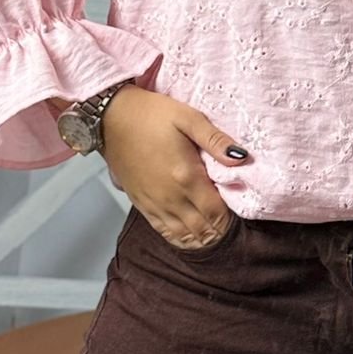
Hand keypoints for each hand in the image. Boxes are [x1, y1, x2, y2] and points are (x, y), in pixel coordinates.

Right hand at [99, 87, 249, 247]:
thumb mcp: (188, 118)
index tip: (239, 212)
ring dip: (201, 239)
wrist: (111, 117)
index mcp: (186, 176)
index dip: (230, 218)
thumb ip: (215, 140)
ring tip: (213, 235)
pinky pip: (162, 230)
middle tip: (230, 226)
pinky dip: (179, 238)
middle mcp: (171, 196)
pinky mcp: (140, 203)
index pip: (216, 212)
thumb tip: (242, 157)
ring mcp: (154, 203)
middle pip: (202, 229)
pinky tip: (189, 237)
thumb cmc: (150, 114)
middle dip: (218, 231)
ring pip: (183, 235)